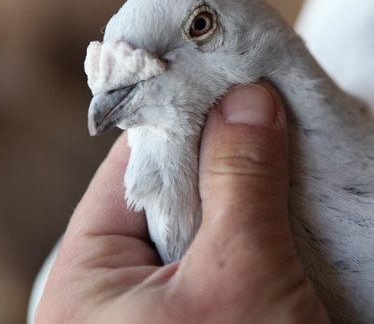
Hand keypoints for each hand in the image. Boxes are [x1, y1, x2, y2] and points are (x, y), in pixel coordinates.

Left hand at [34, 82, 329, 322]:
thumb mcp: (240, 276)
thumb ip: (240, 180)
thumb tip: (247, 95)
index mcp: (83, 280)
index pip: (132, 167)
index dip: (185, 116)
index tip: (232, 74)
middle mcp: (110, 294)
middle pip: (169, 193)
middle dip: (224, 153)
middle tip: (274, 106)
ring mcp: (157, 311)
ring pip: (203, 223)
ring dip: (247, 190)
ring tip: (290, 144)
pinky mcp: (200, 320)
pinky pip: (223, 255)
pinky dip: (256, 227)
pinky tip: (289, 198)